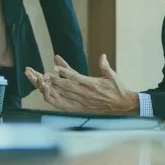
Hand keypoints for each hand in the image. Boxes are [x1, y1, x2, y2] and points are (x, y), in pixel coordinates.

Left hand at [24, 54, 138, 114]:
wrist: (122, 105)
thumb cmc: (118, 88)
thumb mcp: (113, 76)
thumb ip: (105, 66)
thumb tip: (102, 56)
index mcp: (93, 84)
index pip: (76, 78)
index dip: (65, 73)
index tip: (55, 68)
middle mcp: (86, 94)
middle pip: (67, 86)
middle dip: (53, 80)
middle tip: (42, 74)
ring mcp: (83, 102)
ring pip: (64, 95)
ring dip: (52, 89)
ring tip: (42, 82)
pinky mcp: (82, 108)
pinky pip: (66, 104)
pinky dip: (56, 99)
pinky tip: (48, 95)